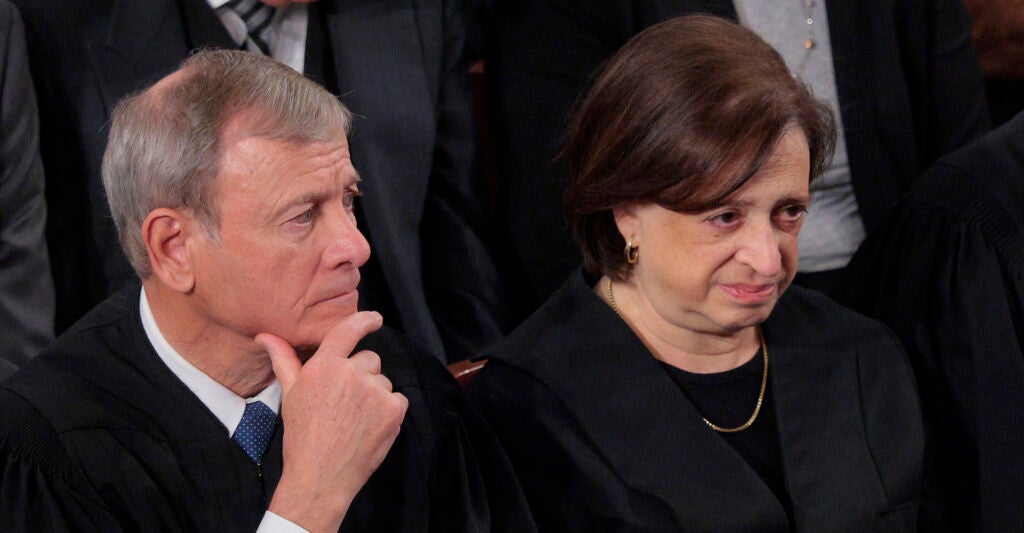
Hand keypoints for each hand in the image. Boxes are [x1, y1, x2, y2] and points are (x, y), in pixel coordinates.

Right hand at [256, 311, 408, 532]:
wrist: (320, 477)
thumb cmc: (302, 436)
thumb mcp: (290, 394)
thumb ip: (284, 359)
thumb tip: (265, 336)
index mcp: (324, 365)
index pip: (349, 330)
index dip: (365, 320)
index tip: (374, 319)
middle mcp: (352, 373)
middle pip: (369, 359)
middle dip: (362, 375)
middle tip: (345, 402)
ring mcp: (375, 390)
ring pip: (383, 381)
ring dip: (375, 395)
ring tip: (355, 419)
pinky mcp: (394, 409)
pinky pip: (397, 399)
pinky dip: (389, 411)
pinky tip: (369, 427)